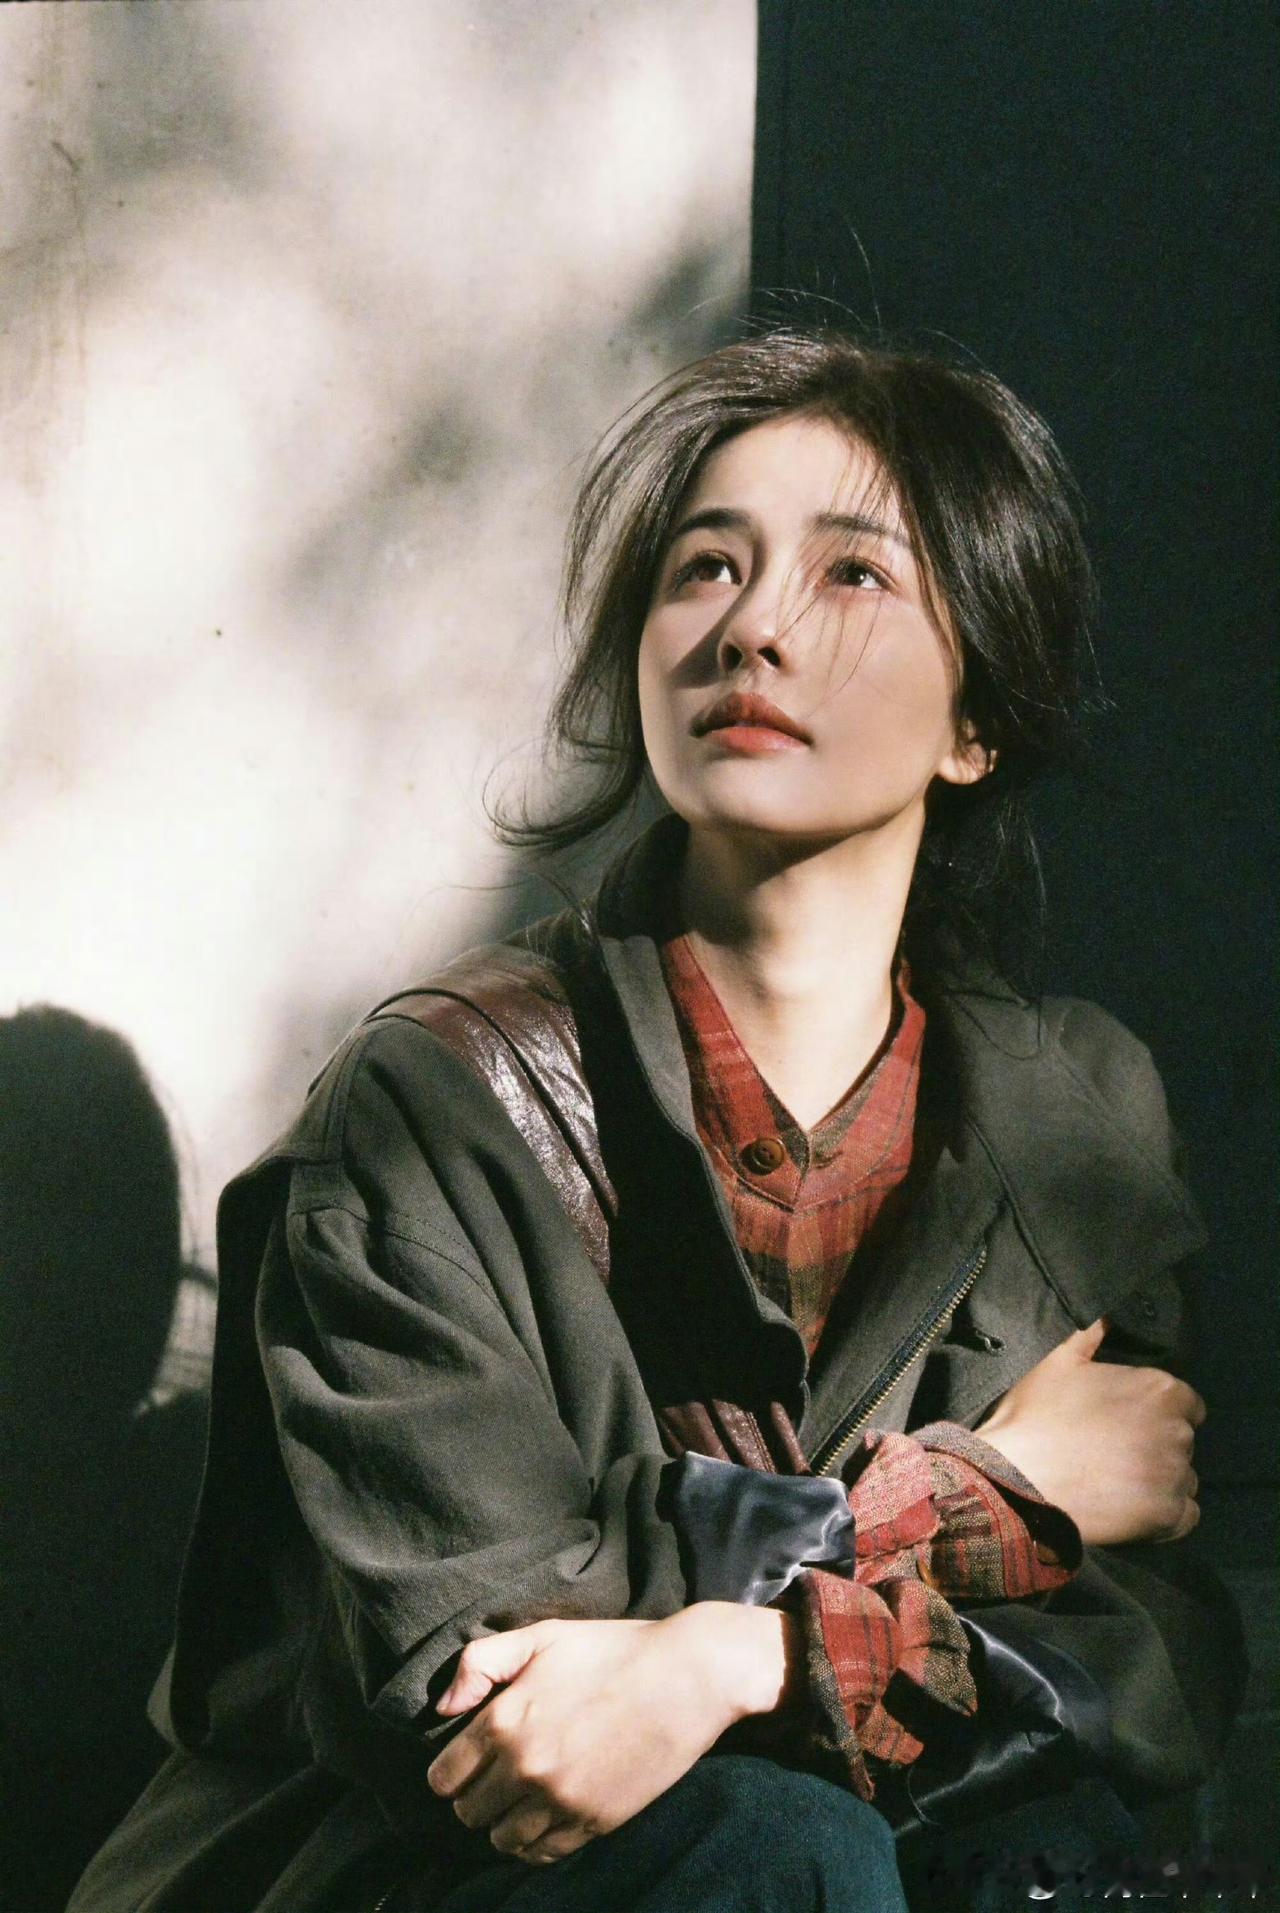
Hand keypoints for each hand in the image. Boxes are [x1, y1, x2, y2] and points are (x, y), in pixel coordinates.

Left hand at [426, 1604, 794, 1865]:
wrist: (686, 1677)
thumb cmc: (611, 1650)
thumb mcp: (542, 1637)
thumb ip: (480, 1664)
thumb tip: (443, 1709)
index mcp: (504, 1720)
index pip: (444, 1778)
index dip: (450, 1771)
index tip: (468, 1762)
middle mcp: (524, 1767)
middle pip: (469, 1813)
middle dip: (476, 1797)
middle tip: (497, 1778)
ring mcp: (560, 1800)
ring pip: (502, 1841)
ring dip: (504, 1823)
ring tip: (522, 1800)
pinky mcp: (594, 1822)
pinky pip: (543, 1855)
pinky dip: (535, 1844)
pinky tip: (546, 1817)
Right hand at [975, 1318, 1204, 1545]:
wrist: (1016, 1479)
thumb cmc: (1037, 1415)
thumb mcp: (1059, 1361)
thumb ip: (1091, 1334)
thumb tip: (1107, 1316)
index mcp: (1160, 1389)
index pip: (1187, 1403)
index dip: (1158, 1412)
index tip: (1130, 1422)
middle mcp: (1176, 1431)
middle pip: (1182, 1440)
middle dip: (1157, 1444)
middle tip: (1118, 1451)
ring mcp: (1174, 1475)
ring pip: (1184, 1478)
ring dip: (1161, 1480)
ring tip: (1121, 1483)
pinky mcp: (1167, 1515)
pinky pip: (1186, 1516)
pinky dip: (1165, 1513)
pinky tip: (1133, 1508)